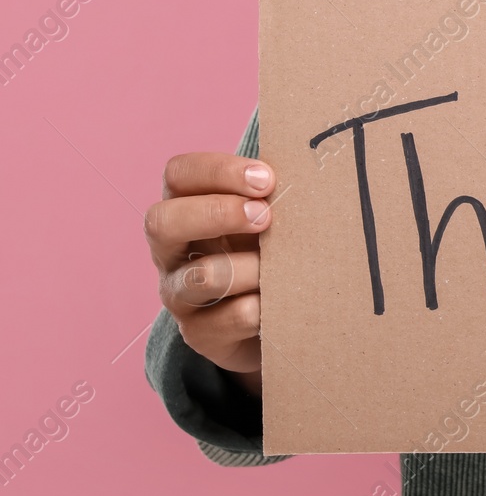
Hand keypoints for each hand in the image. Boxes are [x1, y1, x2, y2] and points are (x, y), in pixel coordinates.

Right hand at [144, 153, 274, 395]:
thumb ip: (272, 194)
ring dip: (246, 268)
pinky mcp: (201, 334)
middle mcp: (172, 251)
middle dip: (217, 214)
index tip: (266, 179)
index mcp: (186, 208)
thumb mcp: (267, 217)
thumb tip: (312, 161)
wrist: (271, 318)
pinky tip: (279, 302)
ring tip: (277, 267)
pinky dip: (259, 308)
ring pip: (197, 278)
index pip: (179, 175)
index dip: (217, 171)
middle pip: (162, 222)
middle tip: (266, 217)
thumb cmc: (269, 250)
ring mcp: (181, 295)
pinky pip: (226, 320)